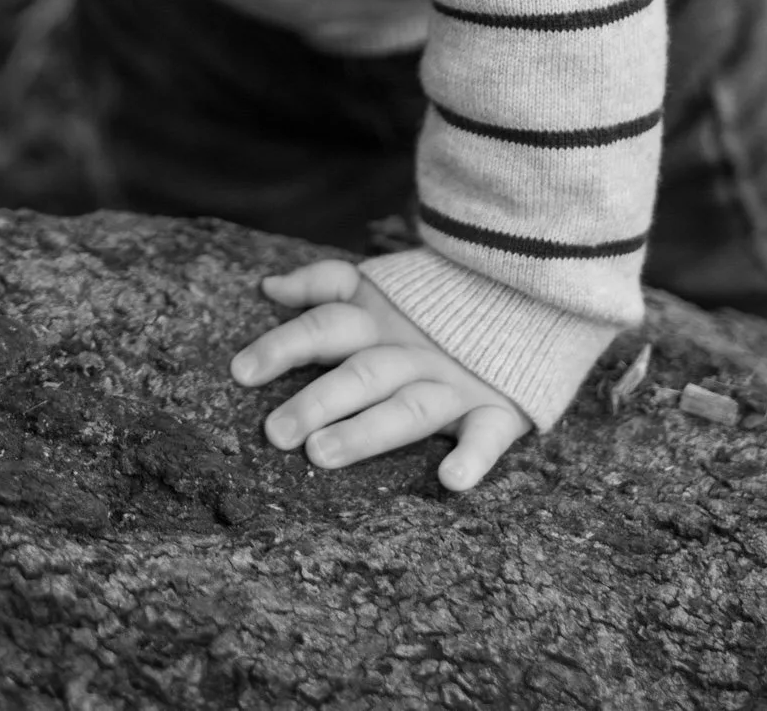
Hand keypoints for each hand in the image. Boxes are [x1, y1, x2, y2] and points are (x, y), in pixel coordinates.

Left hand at [229, 258, 531, 491]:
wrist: (526, 294)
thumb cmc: (434, 306)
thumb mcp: (379, 286)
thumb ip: (325, 283)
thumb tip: (267, 286)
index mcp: (381, 320)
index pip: (326, 325)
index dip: (284, 344)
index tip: (240, 372)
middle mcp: (412, 351)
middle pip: (359, 372)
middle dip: (316, 400)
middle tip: (274, 433)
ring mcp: (455, 381)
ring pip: (407, 407)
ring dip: (366, 430)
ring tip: (322, 456)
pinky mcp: (499, 409)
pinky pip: (488, 436)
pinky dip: (473, 458)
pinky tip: (452, 482)